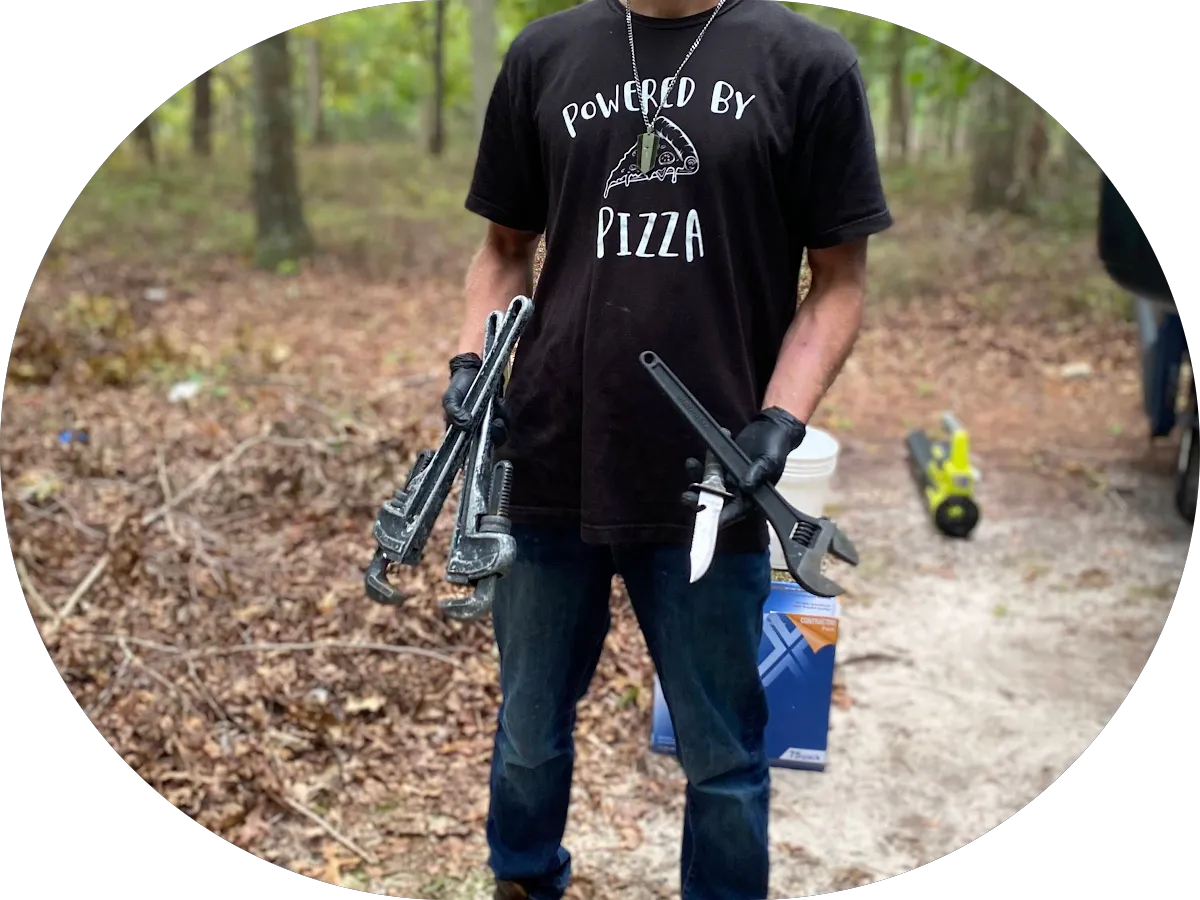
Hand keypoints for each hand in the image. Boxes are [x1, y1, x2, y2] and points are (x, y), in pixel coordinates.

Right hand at [441, 352, 510, 446]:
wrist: (473, 369)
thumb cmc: (459, 386)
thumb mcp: (450, 398)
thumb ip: (453, 411)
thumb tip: (466, 424)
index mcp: (460, 432)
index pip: (469, 451)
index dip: (477, 451)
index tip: (483, 440)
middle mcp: (475, 431)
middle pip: (488, 444)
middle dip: (495, 436)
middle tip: (495, 423)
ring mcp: (488, 423)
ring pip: (499, 434)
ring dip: (501, 424)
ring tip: (497, 407)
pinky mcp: (499, 414)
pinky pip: (505, 420)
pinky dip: (504, 413)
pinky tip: (499, 402)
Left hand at [680, 407, 806, 528]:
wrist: (772, 428)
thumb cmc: (776, 447)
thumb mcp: (770, 460)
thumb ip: (759, 473)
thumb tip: (746, 487)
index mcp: (752, 497)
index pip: (734, 512)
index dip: (718, 516)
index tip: (704, 515)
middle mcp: (738, 492)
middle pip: (716, 502)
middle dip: (699, 500)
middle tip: (686, 496)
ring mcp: (729, 479)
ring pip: (708, 485)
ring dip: (696, 477)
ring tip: (691, 463)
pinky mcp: (722, 466)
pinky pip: (708, 468)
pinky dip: (701, 463)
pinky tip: (697, 455)